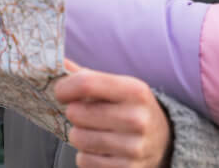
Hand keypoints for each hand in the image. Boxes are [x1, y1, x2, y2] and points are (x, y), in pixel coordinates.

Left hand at [55, 60, 171, 167]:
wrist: (163, 141)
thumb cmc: (130, 108)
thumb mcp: (117, 86)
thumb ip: (85, 75)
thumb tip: (55, 61)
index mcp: (135, 91)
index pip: (86, 84)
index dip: (65, 88)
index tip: (60, 92)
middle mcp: (137, 118)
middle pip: (77, 113)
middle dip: (73, 113)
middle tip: (83, 113)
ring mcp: (133, 148)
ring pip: (78, 138)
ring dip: (78, 135)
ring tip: (92, 131)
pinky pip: (84, 161)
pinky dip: (85, 155)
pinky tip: (100, 149)